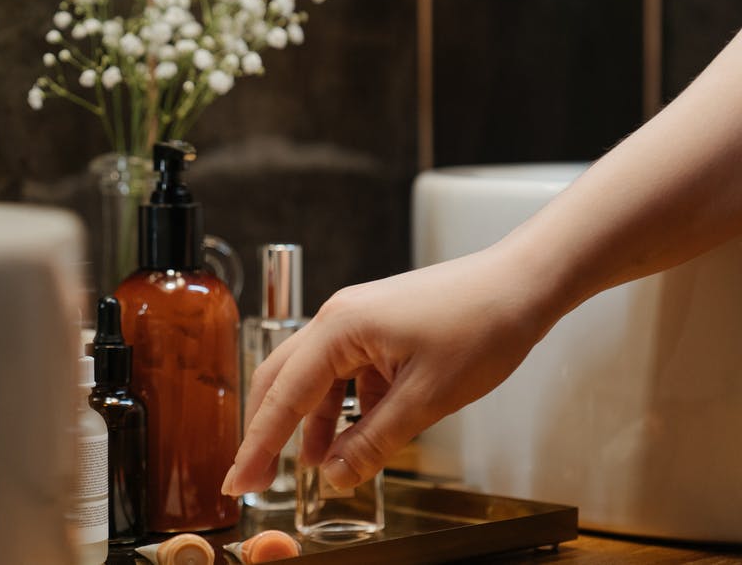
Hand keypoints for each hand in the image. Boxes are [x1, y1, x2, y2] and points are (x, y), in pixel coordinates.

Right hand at [221, 245, 560, 494]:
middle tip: (256, 477)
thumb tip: (335, 476)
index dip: (259, 445)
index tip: (239, 480)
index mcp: (339, 329)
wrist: (524, 283)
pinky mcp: (378, 328)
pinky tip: (358, 434)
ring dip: (312, 423)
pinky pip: (347, 373)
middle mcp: (338, 320)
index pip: (283, 396)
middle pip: (283, 381)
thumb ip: (375, 440)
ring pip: (316, 379)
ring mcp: (357, 321)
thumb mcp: (427, 398)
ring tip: (316, 466)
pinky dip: (346, 408)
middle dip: (268, 432)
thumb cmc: (482, 325)